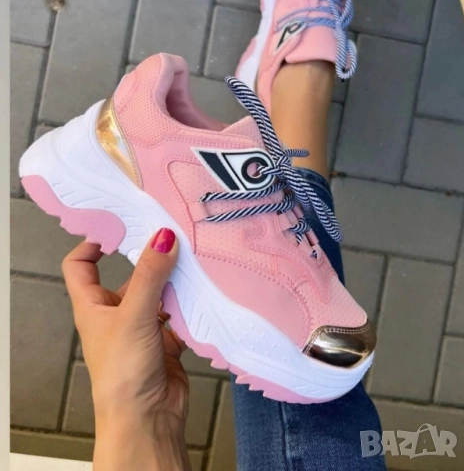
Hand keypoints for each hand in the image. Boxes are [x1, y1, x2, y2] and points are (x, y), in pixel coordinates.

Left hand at [62, 228, 190, 470]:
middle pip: (130, 275)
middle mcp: (116, 314)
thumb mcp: (134, 315)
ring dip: (173, 280)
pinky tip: (201, 292)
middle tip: (171, 237)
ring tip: (193, 261)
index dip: (92, 243)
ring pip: (158, 292)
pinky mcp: (165, 340)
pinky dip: (188, 302)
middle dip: (149, 259)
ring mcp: (142, 327)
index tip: (118, 225)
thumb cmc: (124, 372)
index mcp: (93, 306)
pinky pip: (177, 311)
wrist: (148, 420)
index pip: (80, 266)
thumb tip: (162, 236)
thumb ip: (150, 274)